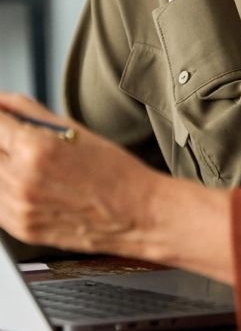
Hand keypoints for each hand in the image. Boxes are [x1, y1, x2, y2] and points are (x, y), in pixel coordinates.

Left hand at [0, 93, 158, 253]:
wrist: (136, 213)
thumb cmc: (113, 170)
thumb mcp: (74, 129)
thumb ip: (28, 111)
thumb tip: (1, 101)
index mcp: (35, 149)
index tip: (2, 116)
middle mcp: (21, 180)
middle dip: (1, 140)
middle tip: (21, 141)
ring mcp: (19, 208)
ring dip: (2, 165)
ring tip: (31, 164)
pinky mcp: (21, 229)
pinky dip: (5, 189)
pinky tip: (28, 184)